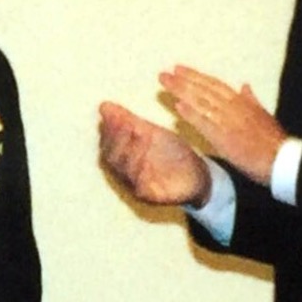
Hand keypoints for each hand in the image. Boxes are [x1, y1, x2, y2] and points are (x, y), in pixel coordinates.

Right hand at [97, 102, 211, 207]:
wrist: (196, 175)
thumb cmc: (170, 153)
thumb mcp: (150, 133)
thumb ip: (128, 120)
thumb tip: (104, 105)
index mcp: (121, 157)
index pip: (107, 144)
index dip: (110, 130)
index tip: (117, 115)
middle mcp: (123, 174)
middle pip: (112, 158)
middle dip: (118, 140)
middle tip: (128, 124)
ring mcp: (135, 186)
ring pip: (126, 171)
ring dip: (132, 152)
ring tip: (142, 136)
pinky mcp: (149, 197)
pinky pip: (140, 188)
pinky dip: (142, 174)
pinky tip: (147, 160)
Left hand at [160, 66, 286, 185]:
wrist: (282, 159)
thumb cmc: (274, 140)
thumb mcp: (264, 114)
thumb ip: (251, 100)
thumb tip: (244, 85)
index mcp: (242, 101)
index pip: (214, 84)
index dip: (196, 76)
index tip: (180, 69)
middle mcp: (233, 107)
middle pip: (204, 89)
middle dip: (184, 80)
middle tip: (165, 73)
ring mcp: (228, 121)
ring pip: (201, 101)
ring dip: (182, 91)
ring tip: (165, 83)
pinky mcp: (225, 137)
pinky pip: (205, 123)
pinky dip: (191, 114)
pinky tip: (177, 107)